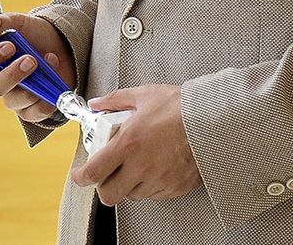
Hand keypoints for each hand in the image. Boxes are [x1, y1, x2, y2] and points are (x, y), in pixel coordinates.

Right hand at [0, 13, 75, 124]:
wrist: (61, 43)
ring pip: (13, 101)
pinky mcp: (30, 109)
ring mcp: (13, 96)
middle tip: (30, 59)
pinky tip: (53, 85)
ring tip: (47, 64)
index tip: (9, 46)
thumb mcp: (15, 22)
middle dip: (13, 74)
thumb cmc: (32, 33)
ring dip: (32, 86)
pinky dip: (45, 101)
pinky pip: (33, 113)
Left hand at [70, 84, 199, 204]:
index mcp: (128, 145)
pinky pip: (154, 195)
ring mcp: (159, 180)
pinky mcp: (175, 188)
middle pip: (109, 195)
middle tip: (107, 173)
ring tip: (134, 165)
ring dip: (127, 185)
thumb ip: (114, 100)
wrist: (213, 119)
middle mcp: (141, 167)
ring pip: (132, 196)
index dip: (81, 177)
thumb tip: (96, 103)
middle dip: (103, 186)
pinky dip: (148, 186)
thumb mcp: (142, 95)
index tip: (79, 174)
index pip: (94, 172)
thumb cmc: (179, 107)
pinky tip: (153, 168)